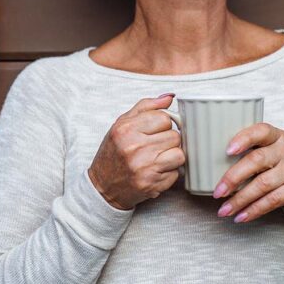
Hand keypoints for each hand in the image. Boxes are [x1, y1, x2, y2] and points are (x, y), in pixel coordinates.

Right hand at [88, 94, 184, 209]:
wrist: (103, 187)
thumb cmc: (113, 153)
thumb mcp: (122, 124)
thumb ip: (146, 107)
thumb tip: (170, 97)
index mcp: (126, 130)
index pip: (164, 118)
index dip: (163, 124)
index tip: (155, 131)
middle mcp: (135, 148)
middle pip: (175, 136)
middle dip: (168, 141)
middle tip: (155, 146)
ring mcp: (144, 168)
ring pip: (180, 154)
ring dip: (172, 156)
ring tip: (158, 158)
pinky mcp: (152, 185)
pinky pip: (176, 173)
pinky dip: (169, 173)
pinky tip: (155, 171)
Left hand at [212, 122, 283, 221]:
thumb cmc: (283, 168)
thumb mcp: (273, 154)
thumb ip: (251, 153)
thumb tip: (211, 163)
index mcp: (277, 137)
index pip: (261, 131)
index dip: (244, 139)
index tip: (227, 150)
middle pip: (257, 160)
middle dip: (234, 177)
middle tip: (217, 192)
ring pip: (262, 184)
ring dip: (240, 199)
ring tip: (224, 210)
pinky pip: (272, 200)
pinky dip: (254, 210)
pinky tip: (241, 216)